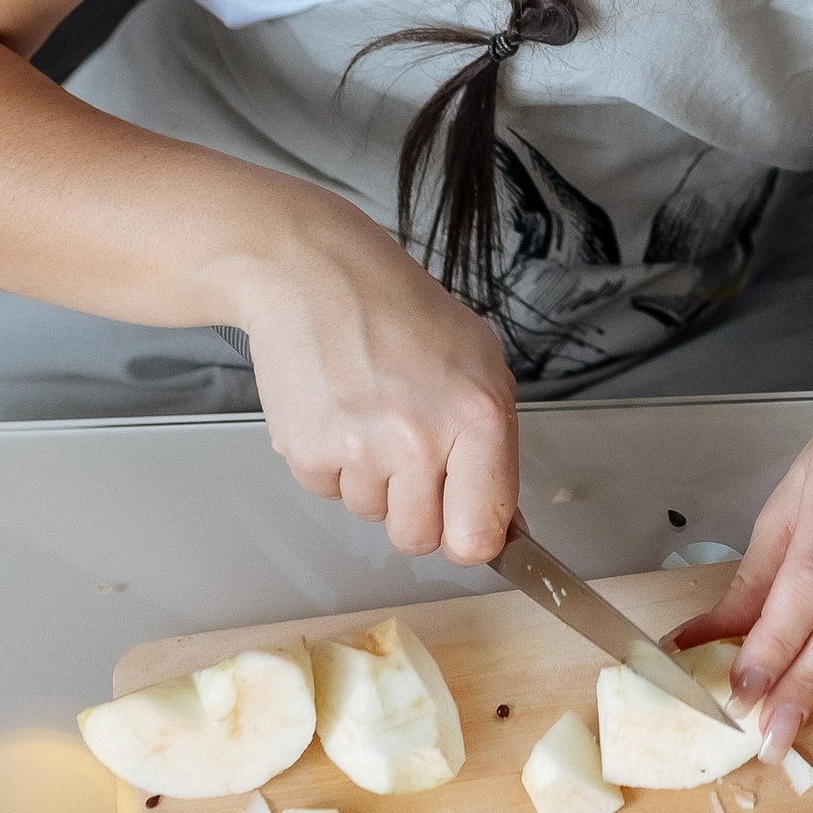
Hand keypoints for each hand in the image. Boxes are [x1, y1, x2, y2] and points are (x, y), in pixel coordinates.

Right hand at [204, 195, 518, 561]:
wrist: (316, 273)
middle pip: (417, 540)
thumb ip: (496, 447)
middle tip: (409, 453)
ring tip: (370, 412)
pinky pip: (325, 491)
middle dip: (414, 509)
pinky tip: (337, 409)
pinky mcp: (306, 450)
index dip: (470, 538)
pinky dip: (329, 462)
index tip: (464, 524)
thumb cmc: (403, 311)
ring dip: (371, 479)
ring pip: (369, 514)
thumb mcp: (479, 363)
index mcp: (477, 419)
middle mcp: (419, 440)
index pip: (478, 538)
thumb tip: (506, 528)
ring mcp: (359, 448)